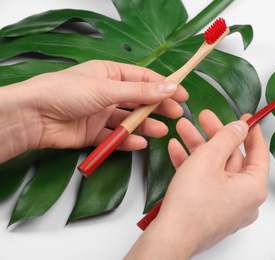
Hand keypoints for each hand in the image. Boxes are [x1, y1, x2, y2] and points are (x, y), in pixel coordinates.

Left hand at [0, 60, 187, 162]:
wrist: (34, 117)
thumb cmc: (64, 92)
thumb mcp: (107, 88)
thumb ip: (139, 91)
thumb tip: (168, 87)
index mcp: (109, 74)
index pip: (143, 79)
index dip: (164, 86)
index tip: (181, 94)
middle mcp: (107, 93)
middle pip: (139, 100)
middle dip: (157, 107)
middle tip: (175, 114)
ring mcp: (100, 113)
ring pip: (129, 120)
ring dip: (145, 125)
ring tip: (160, 131)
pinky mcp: (94, 133)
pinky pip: (115, 137)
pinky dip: (127, 140)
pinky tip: (138, 142)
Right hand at [126, 110, 268, 258]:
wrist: (170, 237)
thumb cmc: (191, 205)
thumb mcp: (209, 158)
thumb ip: (227, 137)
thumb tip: (240, 128)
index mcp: (253, 188)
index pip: (259, 153)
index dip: (251, 132)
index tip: (246, 119)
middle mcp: (244, 200)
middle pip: (232, 159)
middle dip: (213, 136)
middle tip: (204, 118)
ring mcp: (227, 207)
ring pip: (215, 169)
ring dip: (198, 148)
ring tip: (183, 129)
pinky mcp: (210, 211)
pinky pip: (206, 183)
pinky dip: (193, 166)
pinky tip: (177, 151)